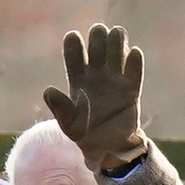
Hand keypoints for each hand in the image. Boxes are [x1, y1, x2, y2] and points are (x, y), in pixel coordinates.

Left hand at [43, 23, 146, 172]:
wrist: (106, 147)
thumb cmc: (83, 133)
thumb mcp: (68, 123)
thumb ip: (59, 107)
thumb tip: (49, 90)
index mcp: (78, 78)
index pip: (74, 53)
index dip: (73, 44)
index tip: (73, 37)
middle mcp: (97, 73)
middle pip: (98, 45)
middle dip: (98, 37)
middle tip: (98, 37)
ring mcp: (115, 79)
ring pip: (117, 50)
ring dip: (117, 42)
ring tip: (116, 39)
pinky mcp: (131, 89)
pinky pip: (135, 71)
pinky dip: (135, 61)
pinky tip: (134, 53)